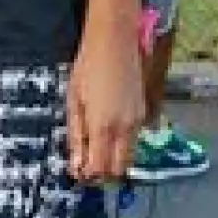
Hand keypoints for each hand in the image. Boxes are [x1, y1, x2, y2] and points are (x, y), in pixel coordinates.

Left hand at [67, 22, 144, 183]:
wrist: (115, 41)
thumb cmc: (88, 67)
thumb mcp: (74, 101)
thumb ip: (77, 135)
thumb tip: (77, 165)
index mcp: (104, 126)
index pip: (101, 168)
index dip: (89, 176)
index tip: (78, 172)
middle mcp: (125, 128)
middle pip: (119, 169)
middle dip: (103, 173)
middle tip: (86, 163)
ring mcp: (138, 120)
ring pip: (128, 155)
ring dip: (112, 159)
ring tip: (93, 144)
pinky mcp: (143, 112)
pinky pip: (133, 140)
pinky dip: (120, 144)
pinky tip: (106, 129)